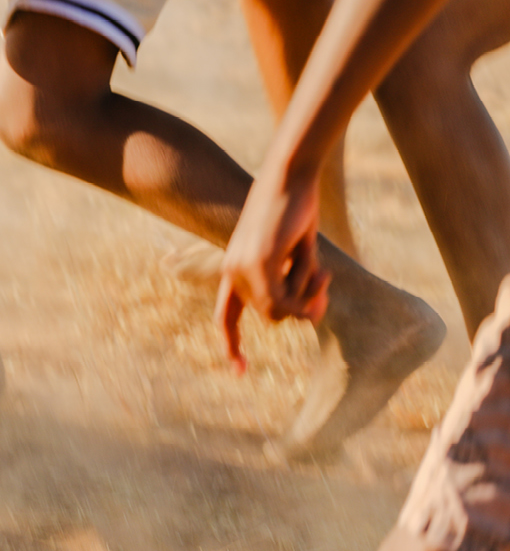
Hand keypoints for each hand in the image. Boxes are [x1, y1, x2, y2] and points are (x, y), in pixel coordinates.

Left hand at [216, 172, 330, 373]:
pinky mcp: (259, 264)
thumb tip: (310, 319)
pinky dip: (306, 289)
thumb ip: (298, 288)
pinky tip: (315, 266)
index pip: (226, 318)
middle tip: (324, 281)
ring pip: (280, 312)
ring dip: (306, 292)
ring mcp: (243, 270)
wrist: (291, 178)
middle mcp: (233, 273)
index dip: (232, 344)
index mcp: (235, 271)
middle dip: (302, 305)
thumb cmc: (296, 213)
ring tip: (313, 261)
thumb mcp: (298, 257)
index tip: (240, 372)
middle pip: (271, 317)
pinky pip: (286, 301)